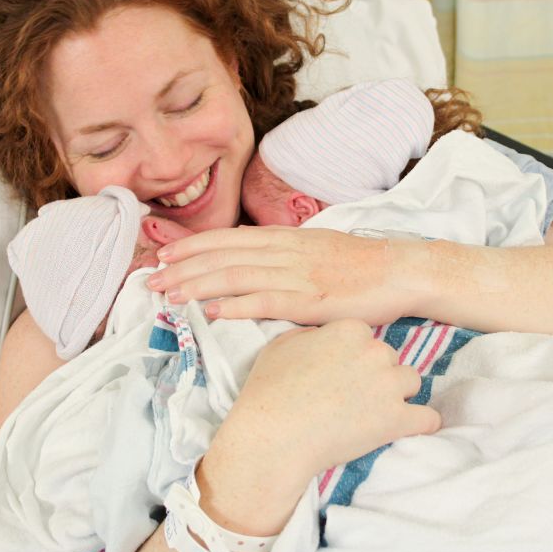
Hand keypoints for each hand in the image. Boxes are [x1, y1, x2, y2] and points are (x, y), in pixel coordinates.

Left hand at [146, 226, 417, 325]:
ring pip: (237, 276)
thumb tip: (254, 256)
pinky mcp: (312, 300)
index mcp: (287, 238)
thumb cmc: (362, 264)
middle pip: (224, 256)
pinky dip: (236, 306)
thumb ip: (285, 252)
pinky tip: (212, 313)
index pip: (230, 238)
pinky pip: (266, 302)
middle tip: (150, 280)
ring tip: (168, 296)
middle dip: (184, 268)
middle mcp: (286, 252)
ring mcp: (298, 275)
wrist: (402, 271)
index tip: (165, 256)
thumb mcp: (317, 248)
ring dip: (198, 286)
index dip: (193, 247)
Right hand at [209, 319, 441, 486]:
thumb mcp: (282, 345)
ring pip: (411, 382)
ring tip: (374, 412)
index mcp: (350, 329)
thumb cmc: (269, 391)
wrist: (273, 437)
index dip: (354, 356)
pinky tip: (408, 427)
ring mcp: (388, 386)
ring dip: (397, 394)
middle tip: (353, 396)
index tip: (342, 373)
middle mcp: (375, 351)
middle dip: (376, 374)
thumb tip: (322, 337)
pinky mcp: (397, 419)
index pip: (366, 337)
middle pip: (390, 358)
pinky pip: (427, 418)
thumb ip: (311, 335)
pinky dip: (420, 423)